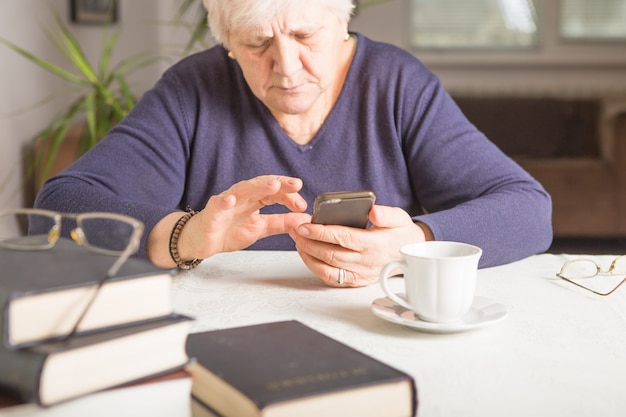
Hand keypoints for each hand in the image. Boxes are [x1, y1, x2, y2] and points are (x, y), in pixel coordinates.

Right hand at [149, 175, 309, 266]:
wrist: (204, 241)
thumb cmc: (229, 231)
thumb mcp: (261, 228)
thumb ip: (281, 223)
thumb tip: (305, 219)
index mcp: (255, 199)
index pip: (276, 192)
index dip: (290, 196)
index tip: (302, 205)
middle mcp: (243, 196)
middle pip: (263, 185)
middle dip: (280, 184)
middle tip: (296, 185)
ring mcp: (227, 202)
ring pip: (243, 190)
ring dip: (258, 187)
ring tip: (273, 185)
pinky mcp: (213, 211)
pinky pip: (219, 204)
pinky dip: (225, 200)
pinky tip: (232, 200)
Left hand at [293, 205, 429, 286]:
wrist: (410, 254)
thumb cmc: (401, 233)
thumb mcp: (400, 217)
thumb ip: (387, 214)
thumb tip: (373, 212)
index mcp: (374, 244)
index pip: (343, 238)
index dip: (321, 232)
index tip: (305, 225)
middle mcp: (366, 262)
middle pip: (330, 253)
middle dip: (308, 242)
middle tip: (294, 230)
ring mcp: (360, 274)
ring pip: (327, 268)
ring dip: (308, 255)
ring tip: (297, 241)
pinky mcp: (355, 281)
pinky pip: (331, 278)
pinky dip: (315, 268)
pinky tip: (307, 255)